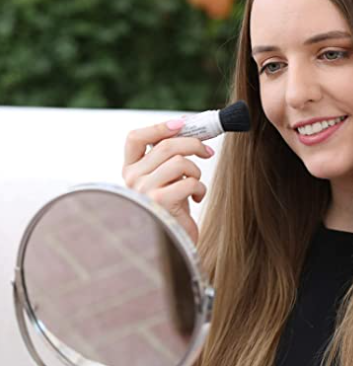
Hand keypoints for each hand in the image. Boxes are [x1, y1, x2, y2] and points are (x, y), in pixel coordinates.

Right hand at [122, 119, 214, 244]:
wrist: (174, 243)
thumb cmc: (173, 209)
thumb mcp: (167, 179)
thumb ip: (169, 157)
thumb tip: (190, 128)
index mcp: (131, 170)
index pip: (135, 138)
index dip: (159, 126)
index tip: (181, 124)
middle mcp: (132, 179)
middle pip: (166, 145)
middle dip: (193, 144)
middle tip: (207, 151)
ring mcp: (144, 191)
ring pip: (179, 161)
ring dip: (195, 171)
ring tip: (195, 183)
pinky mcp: (160, 203)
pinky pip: (189, 182)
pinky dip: (200, 188)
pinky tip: (195, 198)